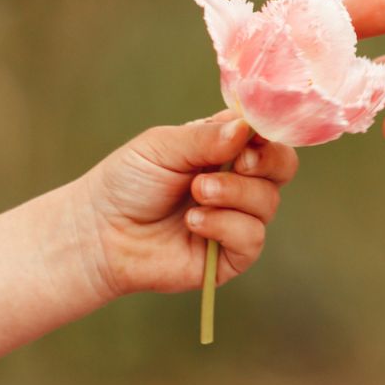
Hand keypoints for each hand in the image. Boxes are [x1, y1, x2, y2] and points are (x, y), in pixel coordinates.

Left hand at [80, 112, 299, 295]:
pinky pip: (252, 238)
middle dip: (266, 162)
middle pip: (283, 167)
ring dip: (234, 194)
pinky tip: (194, 222)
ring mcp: (236, 220)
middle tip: (238, 162)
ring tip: (196, 193)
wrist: (101, 232)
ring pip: (268, 202)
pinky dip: (226, 226)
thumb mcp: (163, 146)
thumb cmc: (128, 182)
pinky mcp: (230, 256)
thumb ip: (205, 137)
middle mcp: (237, 183)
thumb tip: (247, 128)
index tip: (252, 134)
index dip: (267, 133)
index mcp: (224, 149)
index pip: (266, 136)